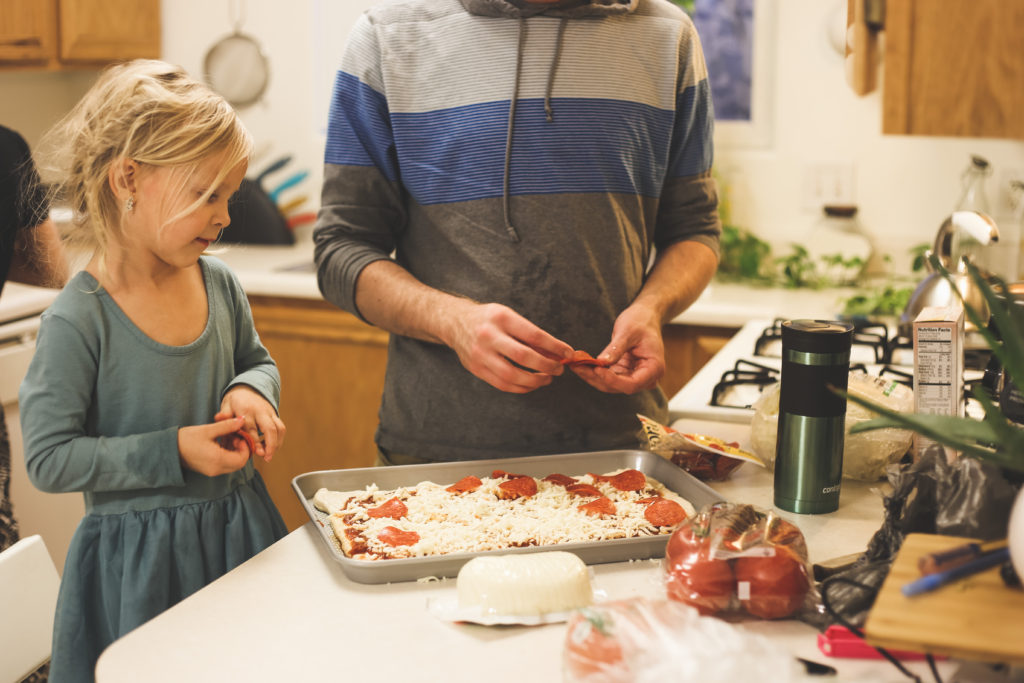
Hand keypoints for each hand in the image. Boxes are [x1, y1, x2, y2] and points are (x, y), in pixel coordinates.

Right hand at [178, 417, 254, 475]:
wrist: (168, 449)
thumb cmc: (186, 439)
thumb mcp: (208, 430)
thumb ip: (227, 426)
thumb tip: (242, 421)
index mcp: (217, 460)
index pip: (242, 459)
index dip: (245, 447)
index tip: (240, 435)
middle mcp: (216, 469)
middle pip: (238, 463)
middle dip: (240, 449)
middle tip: (234, 435)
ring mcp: (212, 471)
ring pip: (232, 464)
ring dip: (234, 451)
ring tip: (226, 437)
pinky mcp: (208, 470)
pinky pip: (224, 464)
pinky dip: (227, 454)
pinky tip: (220, 442)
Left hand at [215, 385, 285, 459]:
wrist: (247, 389)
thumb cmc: (235, 401)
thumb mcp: (226, 405)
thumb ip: (224, 414)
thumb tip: (219, 418)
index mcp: (246, 409)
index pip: (252, 428)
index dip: (255, 442)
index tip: (257, 453)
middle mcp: (261, 411)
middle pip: (270, 428)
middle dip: (271, 444)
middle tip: (267, 458)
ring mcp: (270, 412)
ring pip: (280, 428)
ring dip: (277, 444)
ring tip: (269, 456)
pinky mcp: (275, 415)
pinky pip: (281, 428)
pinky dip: (278, 440)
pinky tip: (271, 449)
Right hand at [447, 302, 573, 392]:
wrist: (455, 322)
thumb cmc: (488, 318)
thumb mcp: (508, 315)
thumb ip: (528, 333)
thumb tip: (555, 351)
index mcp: (501, 318)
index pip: (534, 335)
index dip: (555, 347)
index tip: (568, 353)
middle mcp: (489, 336)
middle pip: (524, 357)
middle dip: (546, 366)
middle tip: (559, 369)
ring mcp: (480, 354)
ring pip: (512, 375)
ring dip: (535, 380)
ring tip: (547, 378)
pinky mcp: (476, 369)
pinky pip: (502, 384)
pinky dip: (521, 387)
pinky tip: (531, 384)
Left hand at [570, 304, 664, 393]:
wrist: (645, 317)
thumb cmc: (641, 321)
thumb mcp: (628, 331)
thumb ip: (616, 349)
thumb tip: (601, 362)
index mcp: (654, 368)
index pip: (632, 384)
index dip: (613, 380)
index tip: (596, 369)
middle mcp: (646, 377)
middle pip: (619, 387)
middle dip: (597, 378)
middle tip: (577, 366)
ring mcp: (634, 376)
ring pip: (610, 384)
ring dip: (592, 376)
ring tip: (575, 364)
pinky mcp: (624, 373)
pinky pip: (607, 377)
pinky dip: (594, 371)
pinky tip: (580, 363)